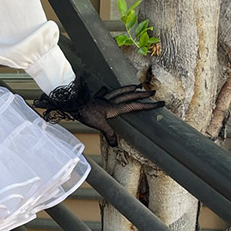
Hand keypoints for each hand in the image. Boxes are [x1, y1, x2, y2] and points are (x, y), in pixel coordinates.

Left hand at [35, 78, 163, 146]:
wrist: (71, 104)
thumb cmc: (85, 114)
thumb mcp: (98, 125)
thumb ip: (108, 134)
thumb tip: (115, 145)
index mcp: (114, 108)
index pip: (134, 106)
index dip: (148, 106)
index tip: (159, 104)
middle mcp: (110, 101)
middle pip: (129, 96)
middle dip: (142, 95)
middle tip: (153, 92)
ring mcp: (102, 98)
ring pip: (119, 91)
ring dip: (128, 89)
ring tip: (137, 86)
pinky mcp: (94, 98)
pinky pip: (103, 93)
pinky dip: (106, 91)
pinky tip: (105, 88)